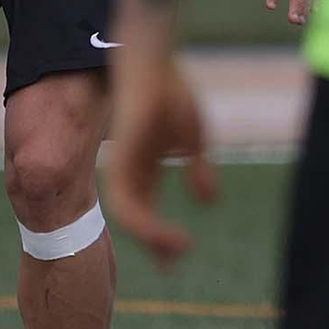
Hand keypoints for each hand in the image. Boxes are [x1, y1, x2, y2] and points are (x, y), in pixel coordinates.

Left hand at [104, 55, 218, 266]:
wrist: (151, 62)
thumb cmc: (171, 90)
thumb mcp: (192, 136)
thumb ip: (198, 168)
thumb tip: (208, 201)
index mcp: (143, 164)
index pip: (147, 207)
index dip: (160, 232)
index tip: (178, 254)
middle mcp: (129, 168)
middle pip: (138, 216)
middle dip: (155, 242)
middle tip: (171, 266)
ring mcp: (122, 166)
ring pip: (131, 216)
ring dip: (153, 238)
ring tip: (177, 252)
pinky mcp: (120, 162)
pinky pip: (128, 204)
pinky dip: (147, 224)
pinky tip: (166, 234)